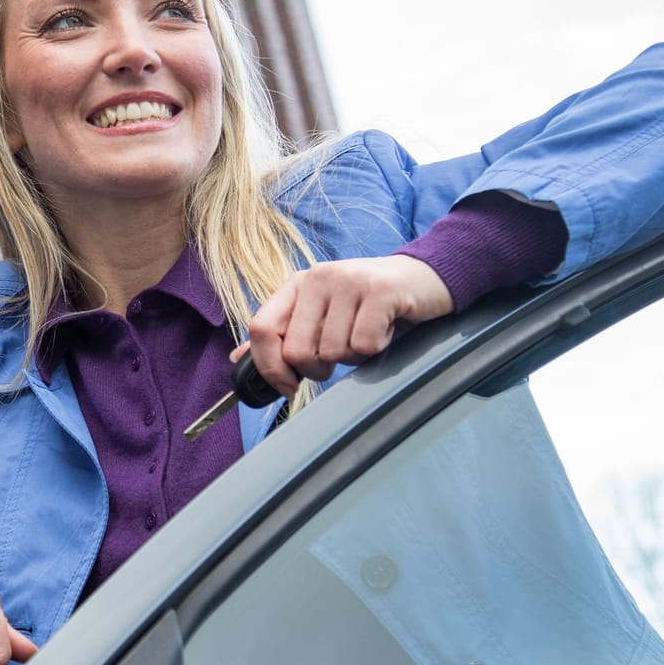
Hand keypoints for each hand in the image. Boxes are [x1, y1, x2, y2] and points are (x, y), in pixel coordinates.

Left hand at [246, 255, 454, 397]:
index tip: (287, 387)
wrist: (425, 278)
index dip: (269, 367)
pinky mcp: (381, 291)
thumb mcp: (322, 314)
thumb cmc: (370, 305)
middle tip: (342, 353)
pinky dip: (377, 350)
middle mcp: (319, 277)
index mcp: (298, 284)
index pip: (261, 328)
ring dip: (354, 357)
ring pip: (333, 352)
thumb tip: (238, 360)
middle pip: (297, 351)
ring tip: (368, 334)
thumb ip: (283, 335)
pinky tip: (386, 330)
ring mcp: (350, 281)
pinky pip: (364, 345)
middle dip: (320, 368)